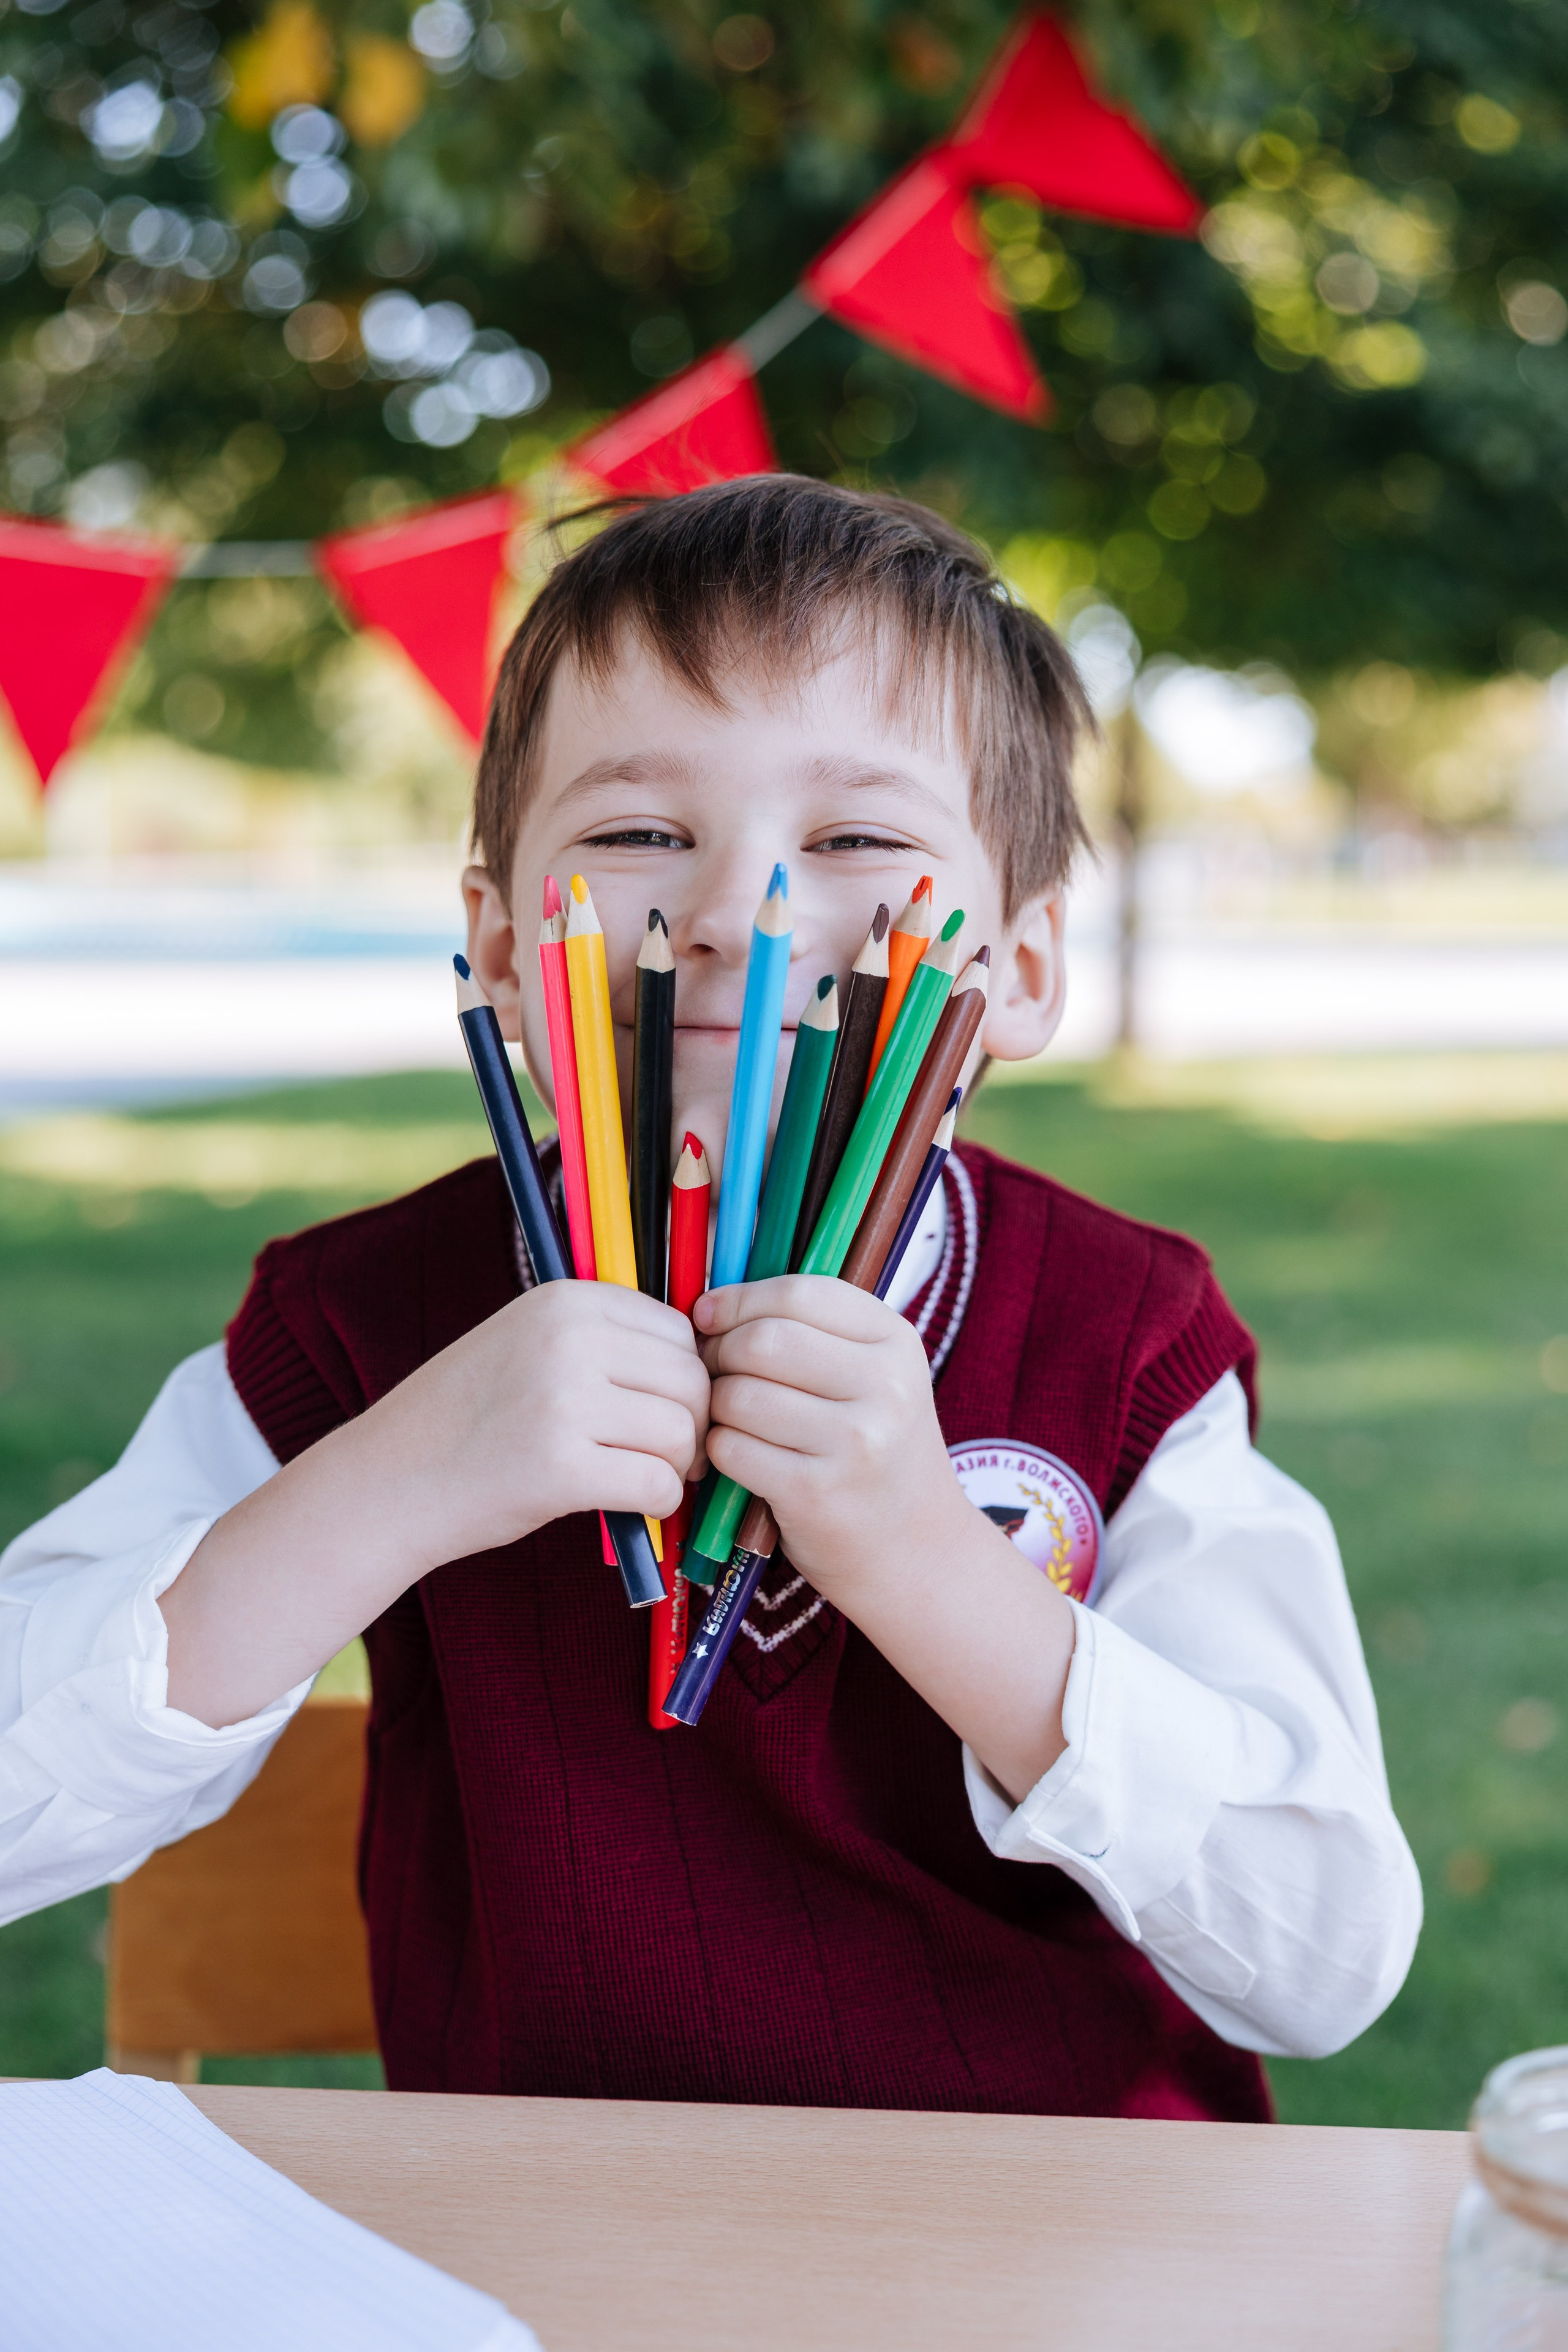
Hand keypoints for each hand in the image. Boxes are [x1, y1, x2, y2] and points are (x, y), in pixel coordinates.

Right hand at [390, 1279, 708, 1573]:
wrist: (389, 1480)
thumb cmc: (471, 1419)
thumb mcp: (529, 1343)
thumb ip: (604, 1341)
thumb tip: (707, 1359)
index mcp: (565, 1301)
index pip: (679, 1330)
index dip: (687, 1377)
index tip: (666, 1410)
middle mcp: (568, 1340)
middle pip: (690, 1380)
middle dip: (692, 1425)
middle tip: (670, 1457)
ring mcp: (563, 1403)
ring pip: (681, 1434)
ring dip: (676, 1468)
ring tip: (644, 1479)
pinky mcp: (560, 1469)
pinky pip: (657, 1485)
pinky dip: (658, 1503)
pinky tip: (633, 1507)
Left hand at [695, 1275, 960, 1602]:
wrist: (917, 1551)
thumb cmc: (875, 1454)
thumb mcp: (873, 1379)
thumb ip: (809, 1333)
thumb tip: (708, 1306)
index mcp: (896, 1342)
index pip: (799, 1292)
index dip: (739, 1300)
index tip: (709, 1316)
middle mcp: (885, 1386)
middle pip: (762, 1340)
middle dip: (718, 1352)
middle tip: (712, 1373)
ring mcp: (854, 1442)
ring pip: (739, 1395)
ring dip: (716, 1406)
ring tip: (730, 1420)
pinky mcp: (816, 1492)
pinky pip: (732, 1448)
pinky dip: (721, 1451)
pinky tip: (739, 1458)